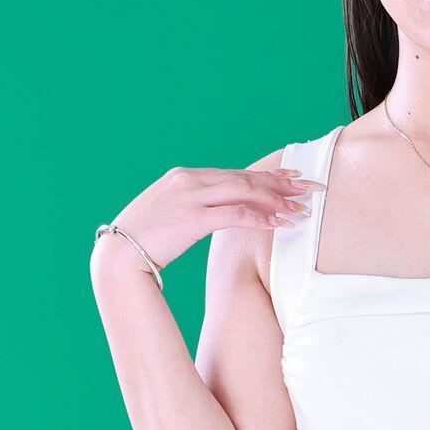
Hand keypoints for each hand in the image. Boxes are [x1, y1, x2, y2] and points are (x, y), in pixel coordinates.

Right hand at [98, 163, 324, 274]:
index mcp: (185, 177)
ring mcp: (190, 196)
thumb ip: (195, 209)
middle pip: (245, 178)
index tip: (293, 177)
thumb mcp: (170, 217)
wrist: (118, 256)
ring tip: (304, 208)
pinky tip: (280, 223)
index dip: (267, 176)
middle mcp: (189, 180)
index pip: (235, 174)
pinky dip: (260, 217)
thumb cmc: (144, 243)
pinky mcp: (192, 218)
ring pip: (244, 192)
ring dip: (277, 201)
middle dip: (282, 183)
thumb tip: (217, 215)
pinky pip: (234, 214)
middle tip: (312, 187)